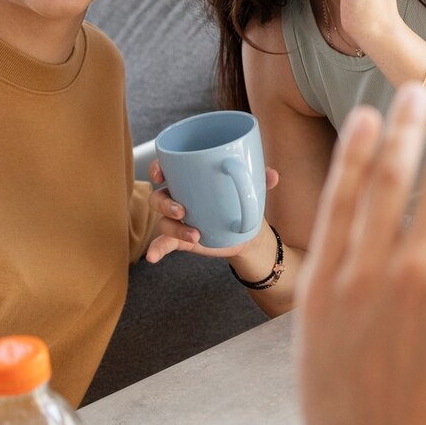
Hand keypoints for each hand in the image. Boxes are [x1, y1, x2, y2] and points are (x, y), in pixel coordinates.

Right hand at [143, 162, 280, 262]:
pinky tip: (152, 257)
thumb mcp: (251, 187)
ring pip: (162, 221)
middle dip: (165, 202)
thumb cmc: (242, 199)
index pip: (165, 168)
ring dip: (173, 227)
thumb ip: (260, 178)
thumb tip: (273, 175)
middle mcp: (178, 197)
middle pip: (159, 196)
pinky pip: (162, 243)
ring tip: (194, 234)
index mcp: (189, 179)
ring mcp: (178, 220)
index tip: (160, 173)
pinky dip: (156, 249)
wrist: (246, 230)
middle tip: (182, 210)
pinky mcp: (180, 238)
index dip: (157, 168)